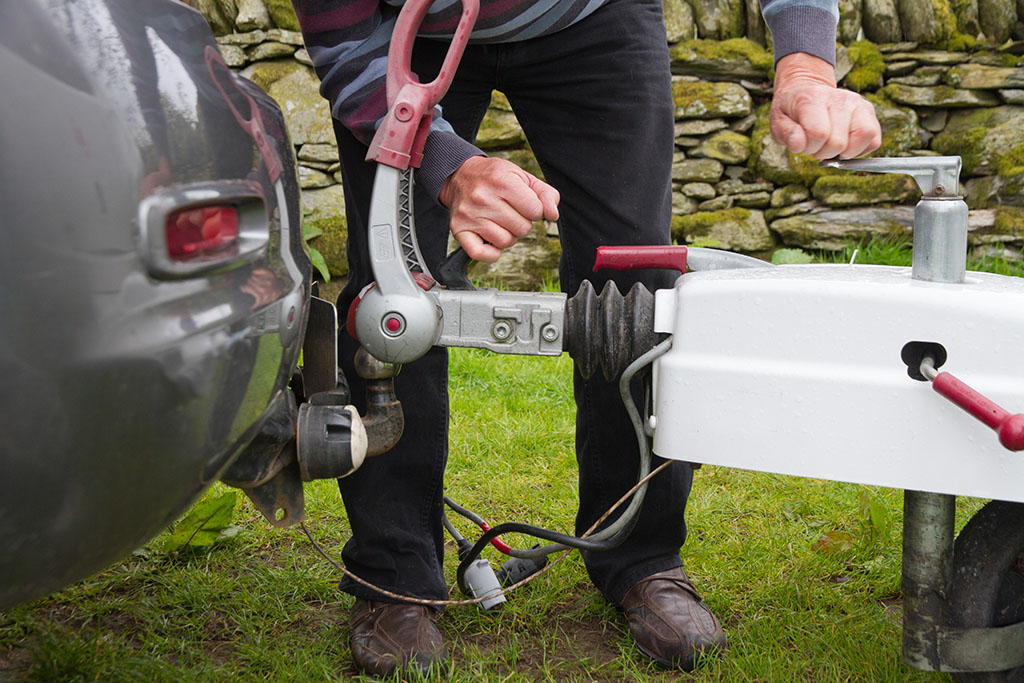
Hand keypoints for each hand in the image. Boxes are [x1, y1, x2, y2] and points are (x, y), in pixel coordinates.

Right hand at [439, 156, 559, 262]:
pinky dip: (491, 253)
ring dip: (508, 236)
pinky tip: (492, 240)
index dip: (535, 210)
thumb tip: (552, 215)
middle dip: (522, 223)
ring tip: (500, 222)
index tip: (524, 204)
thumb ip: (546, 194)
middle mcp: (483, 197)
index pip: (535, 211)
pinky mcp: (459, 229)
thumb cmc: (495, 178)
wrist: (460, 175)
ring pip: (505, 242)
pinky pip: (481, 254)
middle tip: (511, 213)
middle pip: (522, 229)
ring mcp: (470, 215)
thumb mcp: (523, 177)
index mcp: (501, 181)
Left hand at [770, 52, 881, 158]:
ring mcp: (858, 103)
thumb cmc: (792, 111)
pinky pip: (874, 140)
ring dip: (845, 151)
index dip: (809, 147)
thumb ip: (787, 134)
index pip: (819, 134)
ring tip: (831, 144)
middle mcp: (840, 98)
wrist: (806, 91)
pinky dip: (860, 150)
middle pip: (839, 142)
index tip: (803, 143)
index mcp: (814, 99)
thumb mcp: (778, 122)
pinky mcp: (869, 111)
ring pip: (864, 137)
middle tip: (816, 143)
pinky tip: (845, 145)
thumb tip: (800, 145)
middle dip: (824, 152)